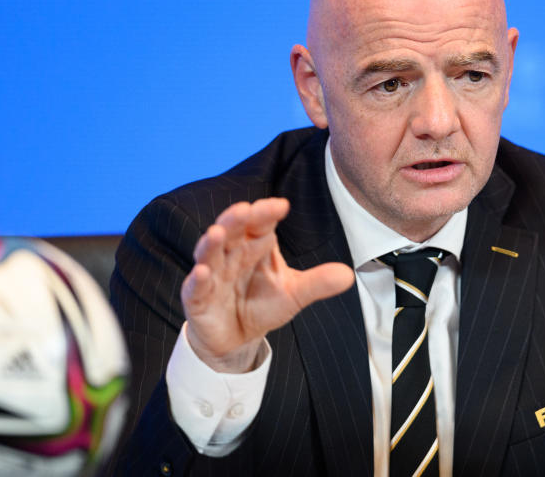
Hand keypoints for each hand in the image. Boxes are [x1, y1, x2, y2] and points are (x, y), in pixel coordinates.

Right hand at [181, 197, 354, 371]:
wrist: (238, 338)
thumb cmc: (262, 305)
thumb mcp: (294, 293)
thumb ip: (318, 282)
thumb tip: (349, 275)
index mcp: (254, 245)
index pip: (260, 223)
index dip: (267, 213)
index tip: (281, 206)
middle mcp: (231, 254)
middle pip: (231, 230)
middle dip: (235, 219)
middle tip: (245, 210)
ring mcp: (212, 274)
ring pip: (209, 252)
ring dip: (211, 242)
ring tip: (216, 233)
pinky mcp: (197, 298)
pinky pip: (195, 286)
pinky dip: (198, 278)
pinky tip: (203, 272)